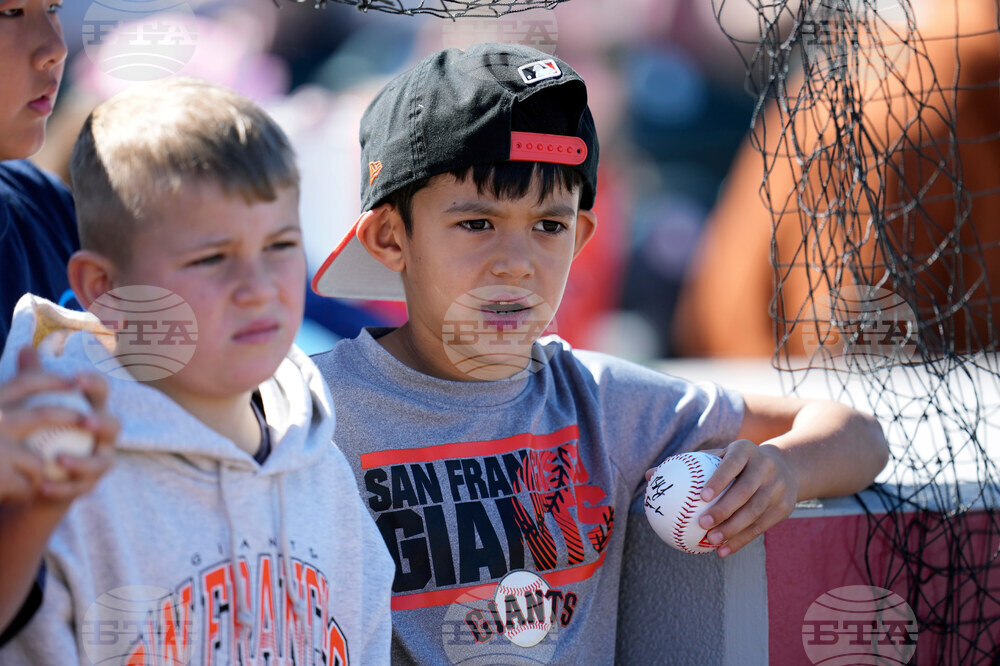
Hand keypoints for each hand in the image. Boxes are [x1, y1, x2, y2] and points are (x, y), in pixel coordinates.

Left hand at [0, 348, 117, 503]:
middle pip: (114, 426)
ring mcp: (99, 460)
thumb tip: (26, 348)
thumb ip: (33, 379)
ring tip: (59, 460)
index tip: (76, 379)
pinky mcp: (88, 485)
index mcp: (92, 408)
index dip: (93, 384)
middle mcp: (103, 434)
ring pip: (103, 462)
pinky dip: (63, 487)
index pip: (101, 392)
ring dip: (84, 462)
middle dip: (102, 423)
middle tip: (84, 421)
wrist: (38, 473)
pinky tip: (42, 486)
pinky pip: (81, 487)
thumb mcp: (35, 405)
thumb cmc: (41, 430)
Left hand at [696, 439, 798, 557]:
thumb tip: (648, 474)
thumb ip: (687, 465)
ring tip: (711, 541)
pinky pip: (761, 527)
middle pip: (746, 491)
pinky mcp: (784, 507)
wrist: (784, 468)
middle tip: (702, 524)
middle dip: (724, 509)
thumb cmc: (736, 464)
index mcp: (745, 450)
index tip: (701, 496)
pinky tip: (723, 551)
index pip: (732, 463)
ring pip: (755, 511)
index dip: (718, 479)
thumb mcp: (718, 457)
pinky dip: (741, 540)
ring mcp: (778, 488)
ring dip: (733, 529)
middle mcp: (765, 467)